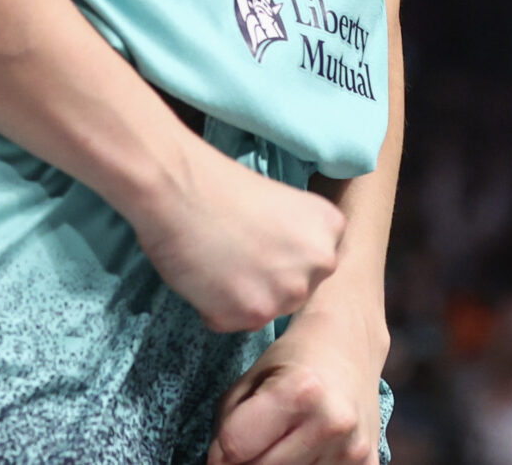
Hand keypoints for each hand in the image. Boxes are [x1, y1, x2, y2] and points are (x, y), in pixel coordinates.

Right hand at [131, 141, 344, 333]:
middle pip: (294, 292)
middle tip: (234, 251)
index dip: (281, 255)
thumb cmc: (220, 187)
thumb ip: (297, 240)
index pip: (313, 264)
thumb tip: (290, 272)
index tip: (258, 237)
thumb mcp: (282, 205)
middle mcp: (320, 262)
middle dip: (266, 281)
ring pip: (265, 311)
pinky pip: (232, 323)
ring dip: (239, 298)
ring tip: (216, 260)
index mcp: (330, 228)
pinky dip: (213, 308)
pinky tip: (204, 275)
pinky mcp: (255, 314)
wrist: (180, 187)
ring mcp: (290, 291)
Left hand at [207, 316, 385, 464]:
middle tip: (256, 440)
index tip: (226, 444)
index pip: (236, 448)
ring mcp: (354, 450)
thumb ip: (227, 427)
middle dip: (248, 461)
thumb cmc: (293, 360)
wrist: (349, 345)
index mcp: (300, 391)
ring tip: (285, 439)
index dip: (222, 449)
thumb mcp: (249, 380)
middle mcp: (333, 423)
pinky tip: (307, 448)